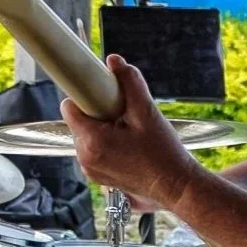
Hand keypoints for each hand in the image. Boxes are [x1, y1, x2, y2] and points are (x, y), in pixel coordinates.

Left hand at [60, 55, 200, 212]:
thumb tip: (113, 61)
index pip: (69, 107)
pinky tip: (126, 146)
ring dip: (100, 129)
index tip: (101, 95)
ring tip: (127, 133)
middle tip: (123, 116)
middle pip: (78, 121)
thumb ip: (130, 83)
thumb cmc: (164, 153)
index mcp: (92, 140)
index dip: (85, 97)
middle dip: (97, 114)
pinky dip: (104, 144)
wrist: (177, 186)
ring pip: (84, 135)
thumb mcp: (148, 113)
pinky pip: (91, 150)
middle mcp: (84, 157)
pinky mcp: (96, 175)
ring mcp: (88, 169)